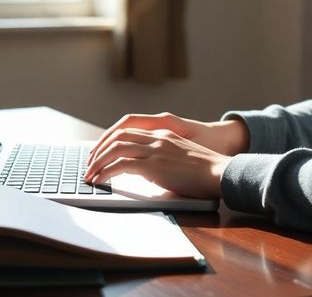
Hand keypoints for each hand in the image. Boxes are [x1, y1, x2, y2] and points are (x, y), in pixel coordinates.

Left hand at [83, 127, 229, 198]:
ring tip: (90, 175)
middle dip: (98, 150)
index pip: (129, 130)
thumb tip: (148, 177)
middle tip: (89, 164)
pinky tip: (101, 181)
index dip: (110, 140)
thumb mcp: (183, 159)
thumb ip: (164, 161)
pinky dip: (106, 172)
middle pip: (118, 136)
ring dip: (98, 162)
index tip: (100, 152)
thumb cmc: (207, 172)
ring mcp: (156, 150)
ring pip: (115, 148)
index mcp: (164, 134)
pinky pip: (122, 165)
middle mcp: (157, 138)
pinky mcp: (155, 166)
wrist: (222, 173)